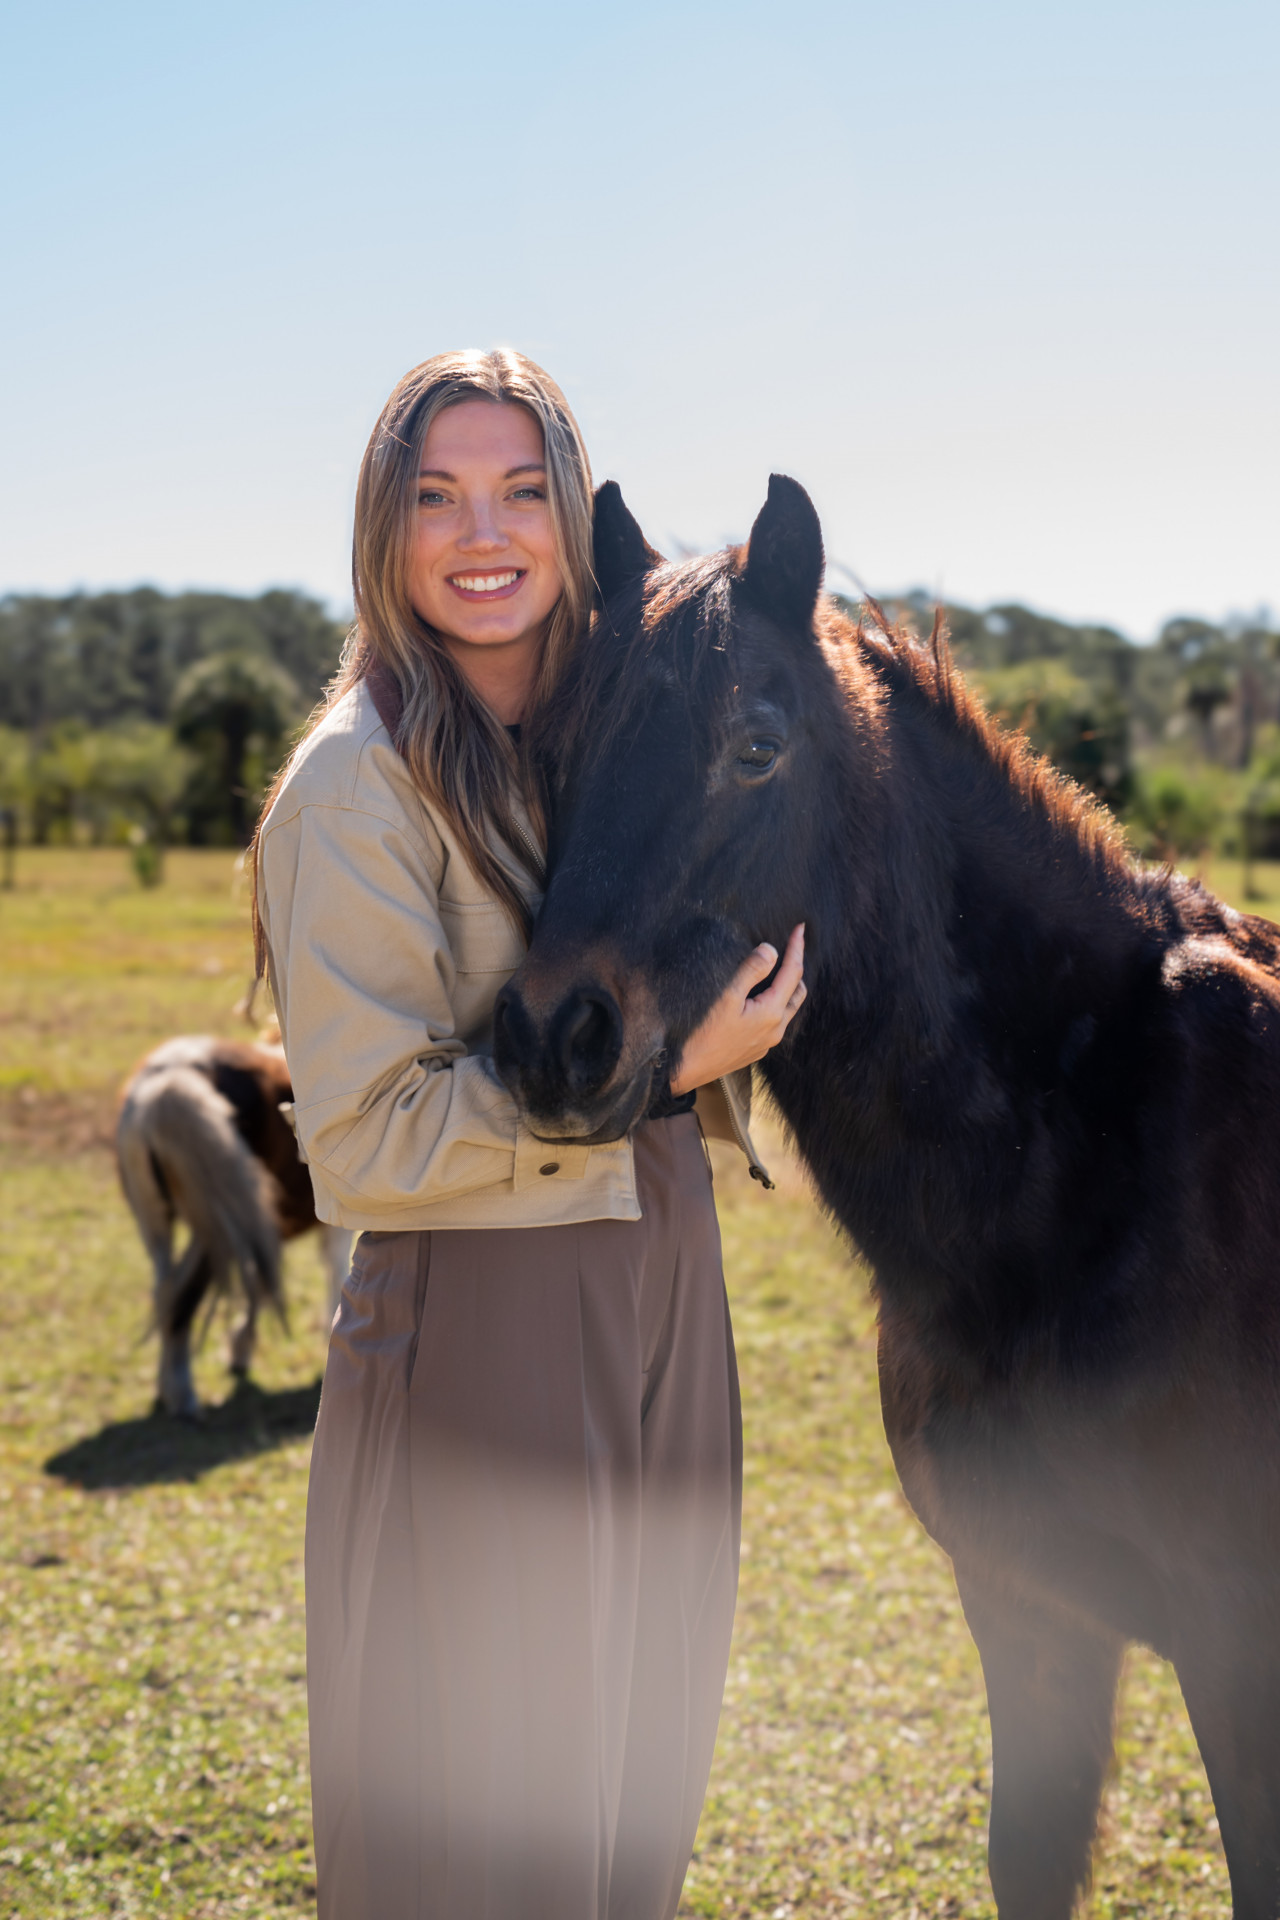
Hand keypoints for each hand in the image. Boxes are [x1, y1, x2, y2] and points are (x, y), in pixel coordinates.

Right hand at [669, 924, 806, 1094]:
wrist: (687, 1070)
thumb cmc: (703, 1034)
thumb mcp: (726, 997)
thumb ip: (750, 971)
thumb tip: (771, 950)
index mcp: (772, 1013)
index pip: (793, 973)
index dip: (796, 948)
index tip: (800, 928)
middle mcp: (775, 1029)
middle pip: (798, 991)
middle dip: (797, 966)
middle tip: (793, 945)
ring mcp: (767, 1042)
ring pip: (789, 1008)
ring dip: (790, 986)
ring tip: (783, 968)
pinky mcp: (756, 1049)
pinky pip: (777, 1021)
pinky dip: (779, 1002)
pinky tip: (765, 997)